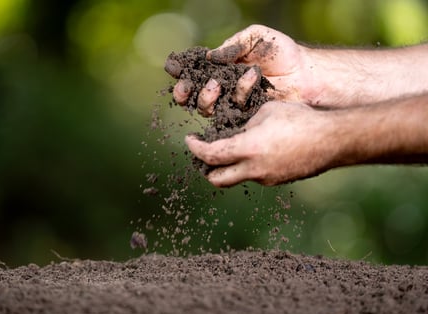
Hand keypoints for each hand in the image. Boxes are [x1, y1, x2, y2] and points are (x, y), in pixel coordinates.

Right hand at [172, 25, 315, 114]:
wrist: (305, 72)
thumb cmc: (281, 51)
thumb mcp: (255, 36)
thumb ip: (232, 45)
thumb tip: (208, 58)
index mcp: (220, 66)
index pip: (193, 69)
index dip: (179, 69)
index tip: (172, 67)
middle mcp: (222, 85)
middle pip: (192, 94)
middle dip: (182, 92)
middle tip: (183, 89)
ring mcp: (231, 102)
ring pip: (206, 107)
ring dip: (206, 96)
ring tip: (216, 84)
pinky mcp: (244, 115)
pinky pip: (231, 109)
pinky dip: (239, 92)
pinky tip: (251, 77)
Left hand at [185, 101, 333, 186]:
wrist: (332, 140)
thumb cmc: (299, 119)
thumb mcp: (266, 111)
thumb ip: (245, 123)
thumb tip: (234, 131)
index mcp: (247, 149)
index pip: (210, 155)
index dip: (195, 148)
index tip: (189, 140)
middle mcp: (253, 169)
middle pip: (216, 179)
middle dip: (205, 168)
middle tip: (204, 153)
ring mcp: (266, 178)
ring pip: (236, 178)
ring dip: (228, 166)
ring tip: (231, 148)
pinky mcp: (278, 180)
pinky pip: (255, 176)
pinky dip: (247, 166)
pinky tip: (257, 151)